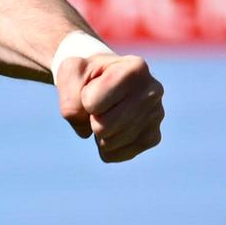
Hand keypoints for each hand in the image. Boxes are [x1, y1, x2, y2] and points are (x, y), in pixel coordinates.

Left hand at [53, 47, 163, 162]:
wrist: (101, 78)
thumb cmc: (86, 74)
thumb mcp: (69, 72)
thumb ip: (69, 99)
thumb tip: (87, 133)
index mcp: (135, 69)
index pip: (90, 102)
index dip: (83, 98)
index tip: (93, 86)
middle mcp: (152, 92)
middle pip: (103, 127)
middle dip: (90, 118)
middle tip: (98, 104)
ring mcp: (156, 116)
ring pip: (109, 143)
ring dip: (96, 132)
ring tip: (105, 112)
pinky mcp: (153, 137)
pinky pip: (116, 154)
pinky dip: (104, 146)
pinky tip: (111, 127)